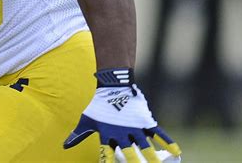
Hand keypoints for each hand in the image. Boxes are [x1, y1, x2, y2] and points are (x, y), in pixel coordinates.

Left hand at [64, 84, 180, 162]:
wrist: (113, 85)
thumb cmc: (99, 105)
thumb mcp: (87, 119)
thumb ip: (78, 135)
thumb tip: (64, 147)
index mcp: (108, 134)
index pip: (107, 155)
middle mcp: (122, 133)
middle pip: (130, 155)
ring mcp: (135, 126)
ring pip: (146, 147)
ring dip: (153, 159)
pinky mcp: (144, 120)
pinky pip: (158, 132)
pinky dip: (168, 141)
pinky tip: (177, 152)